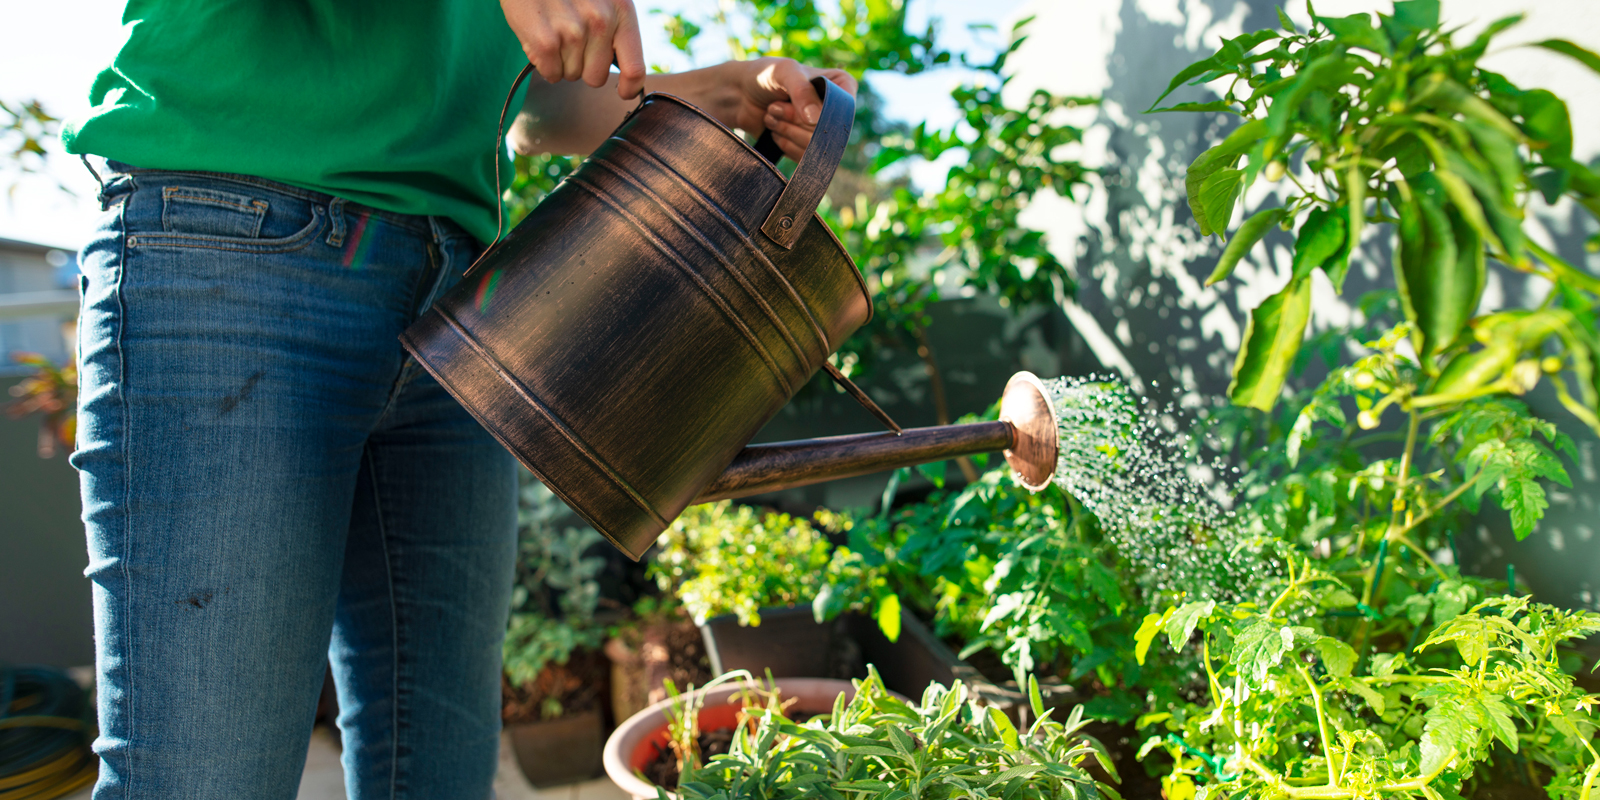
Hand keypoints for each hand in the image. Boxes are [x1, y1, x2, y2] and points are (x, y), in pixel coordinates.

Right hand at [499, 0, 646, 98]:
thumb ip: (614, 27)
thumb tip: (619, 66)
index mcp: (621, 11)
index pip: (635, 67)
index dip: (629, 87)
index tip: (622, 91)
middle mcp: (601, 22)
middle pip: (596, 77)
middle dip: (583, 66)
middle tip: (570, 40)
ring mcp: (573, 32)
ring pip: (571, 75)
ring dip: (561, 59)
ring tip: (553, 29)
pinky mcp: (546, 41)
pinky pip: (550, 73)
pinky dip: (543, 62)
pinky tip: (540, 36)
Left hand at [727, 58, 857, 161]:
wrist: (741, 95)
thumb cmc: (764, 75)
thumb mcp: (784, 72)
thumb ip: (802, 91)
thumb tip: (816, 119)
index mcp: (841, 84)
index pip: (843, 108)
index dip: (817, 112)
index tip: (792, 102)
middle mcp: (836, 108)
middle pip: (826, 130)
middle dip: (794, 120)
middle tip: (774, 106)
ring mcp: (822, 129)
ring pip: (814, 146)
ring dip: (786, 131)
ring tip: (771, 114)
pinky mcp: (808, 146)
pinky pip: (804, 156)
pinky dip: (784, 143)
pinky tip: (773, 129)